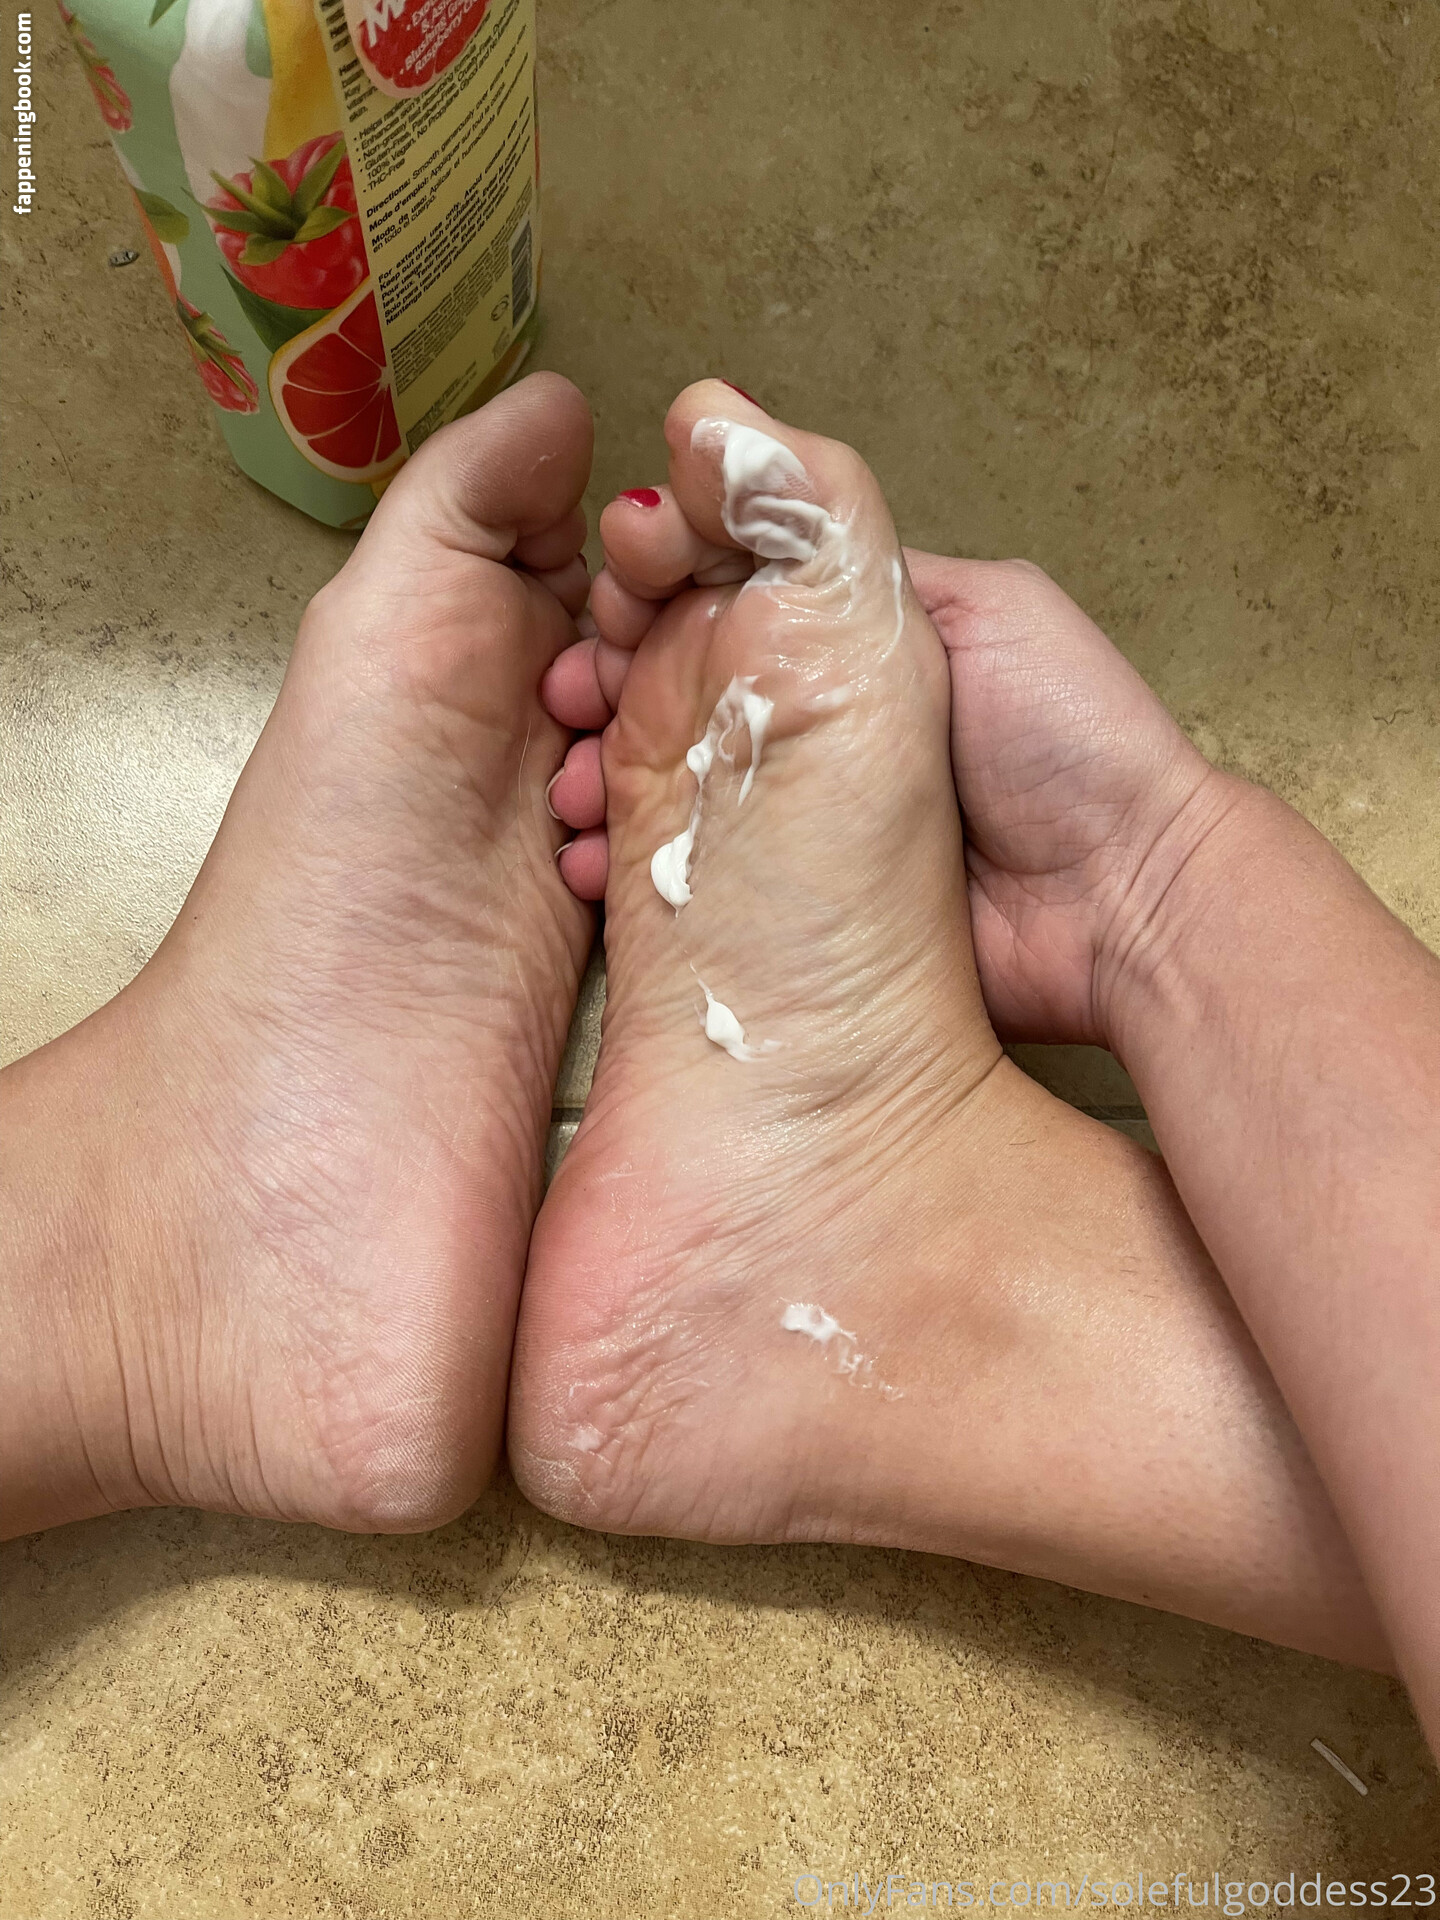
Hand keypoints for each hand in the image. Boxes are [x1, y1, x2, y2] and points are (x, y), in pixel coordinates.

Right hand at [542, 535, 1235, 1047]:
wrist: (1117, 897)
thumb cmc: (1067, 736)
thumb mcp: (979, 605)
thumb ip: (858, 551)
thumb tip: (746, 462)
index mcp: (845, 650)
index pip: (725, 598)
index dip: (660, 582)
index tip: (619, 578)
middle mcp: (805, 732)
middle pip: (676, 691)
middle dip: (607, 680)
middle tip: (569, 688)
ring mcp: (790, 823)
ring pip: (665, 786)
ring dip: (598, 773)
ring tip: (568, 780)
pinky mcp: (787, 906)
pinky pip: (690, 882)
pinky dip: (628, 871)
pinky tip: (589, 861)